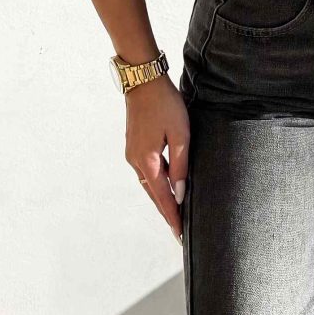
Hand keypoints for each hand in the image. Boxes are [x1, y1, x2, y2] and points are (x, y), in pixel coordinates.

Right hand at [126, 75, 190, 242]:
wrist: (143, 80)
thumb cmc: (165, 104)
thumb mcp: (180, 134)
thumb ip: (180, 165)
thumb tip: (180, 193)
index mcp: (147, 161)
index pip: (162, 198)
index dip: (172, 216)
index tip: (180, 234)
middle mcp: (136, 161)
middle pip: (153, 194)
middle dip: (166, 212)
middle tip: (178, 231)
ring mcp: (133, 153)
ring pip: (149, 183)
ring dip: (161, 198)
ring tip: (175, 212)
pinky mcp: (134, 145)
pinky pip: (146, 171)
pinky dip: (157, 183)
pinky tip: (167, 186)